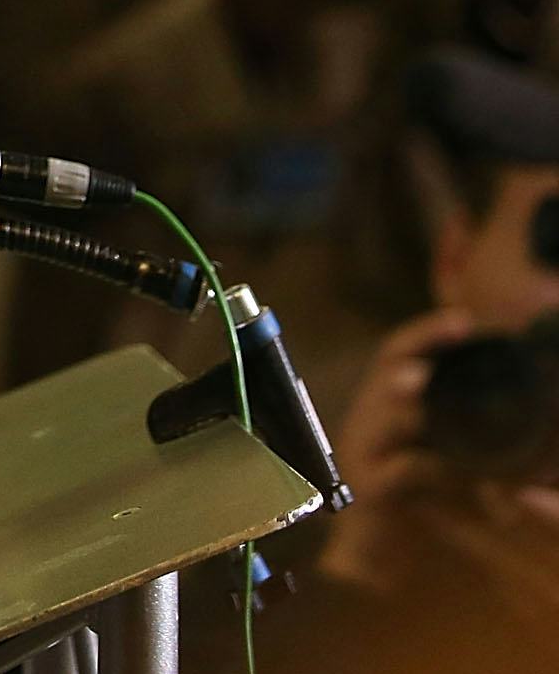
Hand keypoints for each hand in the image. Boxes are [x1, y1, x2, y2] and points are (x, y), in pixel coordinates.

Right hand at [320, 306, 478, 589]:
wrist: (374, 567)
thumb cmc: (412, 515)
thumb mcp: (446, 470)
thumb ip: (469, 450)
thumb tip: (525, 451)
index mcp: (383, 412)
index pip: (397, 355)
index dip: (426, 334)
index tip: (465, 320)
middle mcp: (367, 424)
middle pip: (385, 371)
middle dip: (415, 349)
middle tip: (452, 332)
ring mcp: (363, 455)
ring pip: (379, 413)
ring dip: (401, 399)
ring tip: (418, 385)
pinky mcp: (368, 491)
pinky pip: (399, 470)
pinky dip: (428, 464)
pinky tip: (454, 465)